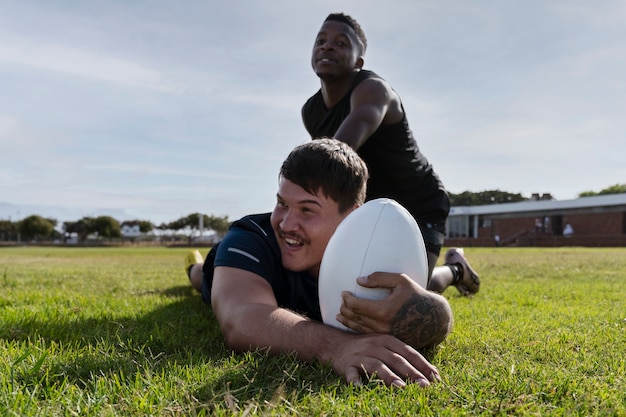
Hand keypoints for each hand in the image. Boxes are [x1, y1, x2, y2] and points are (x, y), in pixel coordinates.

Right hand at [329, 331, 440, 387]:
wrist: (335, 344)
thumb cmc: (366, 347)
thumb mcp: (384, 345)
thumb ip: (403, 355)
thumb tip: (430, 373)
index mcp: (387, 340)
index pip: (409, 352)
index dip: (423, 365)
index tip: (436, 378)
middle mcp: (375, 345)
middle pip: (396, 359)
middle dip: (412, 373)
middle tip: (425, 386)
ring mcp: (361, 355)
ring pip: (377, 365)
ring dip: (389, 376)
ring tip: (400, 387)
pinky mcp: (346, 365)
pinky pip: (352, 373)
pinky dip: (355, 381)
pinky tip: (360, 388)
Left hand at [337, 272, 451, 348]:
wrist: (434, 318)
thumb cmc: (416, 295)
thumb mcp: (401, 280)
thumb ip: (379, 278)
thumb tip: (359, 280)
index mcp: (384, 310)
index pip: (356, 305)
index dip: (346, 298)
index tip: (343, 292)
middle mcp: (382, 325)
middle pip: (354, 317)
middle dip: (344, 309)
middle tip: (341, 301)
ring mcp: (384, 335)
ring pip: (358, 328)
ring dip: (347, 320)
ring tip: (340, 314)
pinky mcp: (387, 339)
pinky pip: (367, 334)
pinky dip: (356, 328)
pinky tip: (351, 324)